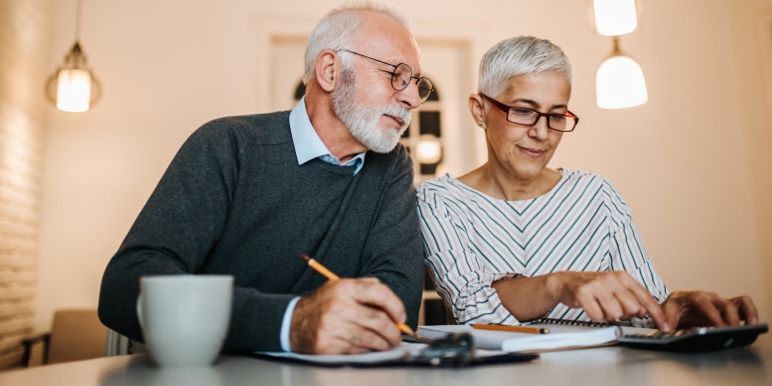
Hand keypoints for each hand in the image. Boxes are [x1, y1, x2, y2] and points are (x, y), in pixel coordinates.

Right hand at [289, 278, 405, 353]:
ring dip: (384, 344)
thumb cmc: (322, 305)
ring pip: (370, 338)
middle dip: (394, 332)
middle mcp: (338, 305)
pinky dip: (368, 350)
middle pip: (378, 320)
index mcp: (344, 287)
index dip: (396, 306)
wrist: (290, 322)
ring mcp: (332, 326)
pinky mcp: (327, 344)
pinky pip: (357, 349)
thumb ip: (366, 289)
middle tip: (398, 336)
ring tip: (388, 344)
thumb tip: (393, 305)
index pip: (379, 293)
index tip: (401, 317)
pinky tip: (370, 347)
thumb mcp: (340, 287)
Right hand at [548, 271, 670, 330]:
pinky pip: (597, 315)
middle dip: (624, 314)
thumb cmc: (593, 287)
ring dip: (607, 315)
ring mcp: (597, 284)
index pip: (645, 297)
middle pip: (632, 308)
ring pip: (615, 313)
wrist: (566, 282)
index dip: (657, 314)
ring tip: (599, 306)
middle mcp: (611, 278)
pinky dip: (594, 315)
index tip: (665, 326)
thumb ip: (632, 298)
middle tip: (612, 307)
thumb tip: (645, 311)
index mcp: (623, 276)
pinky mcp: (583, 292)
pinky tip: (590, 306)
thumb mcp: (615, 288)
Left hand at [661, 290, 757, 328]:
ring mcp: (718, 302)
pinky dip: (749, 312)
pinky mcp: (725, 307)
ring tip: (752, 325)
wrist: (676, 304)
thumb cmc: (673, 307)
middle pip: (723, 303)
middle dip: (730, 318)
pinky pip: (742, 305)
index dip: (712, 314)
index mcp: (692, 296)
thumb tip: (667, 328)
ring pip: (737, 302)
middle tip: (732, 332)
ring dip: (746, 312)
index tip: (718, 326)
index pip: (703, 302)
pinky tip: (752, 323)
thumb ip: (667, 318)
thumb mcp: (666, 311)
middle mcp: (708, 297)